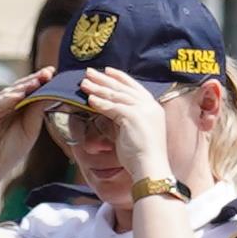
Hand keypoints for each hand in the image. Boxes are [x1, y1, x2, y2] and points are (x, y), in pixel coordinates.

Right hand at [0, 71, 54, 182]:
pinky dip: (9, 98)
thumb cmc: (10, 150)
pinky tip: (19, 95)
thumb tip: (50, 93)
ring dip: (25, 86)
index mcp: (20, 106)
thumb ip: (37, 111)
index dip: (43, 82)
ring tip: (38, 81)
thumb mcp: (30, 128)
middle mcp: (7, 102)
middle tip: (49, 73)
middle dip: (36, 79)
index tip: (56, 75)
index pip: (33, 90)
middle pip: (23, 87)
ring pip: (12, 91)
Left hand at [82, 69, 173, 184]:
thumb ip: (123, 119)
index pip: (134, 87)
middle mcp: (150, 106)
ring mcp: (143, 110)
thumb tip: (106, 110)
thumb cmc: (141, 155)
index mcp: (153, 108)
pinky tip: (89, 99)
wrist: (151, 167)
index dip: (120, 78)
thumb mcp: (133, 131)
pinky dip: (101, 102)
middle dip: (104, 79)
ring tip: (84, 83)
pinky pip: (113, 107)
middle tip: (89, 72)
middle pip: (123, 88)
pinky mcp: (134, 117)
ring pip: (117, 95)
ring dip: (99, 88)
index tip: (107, 70)